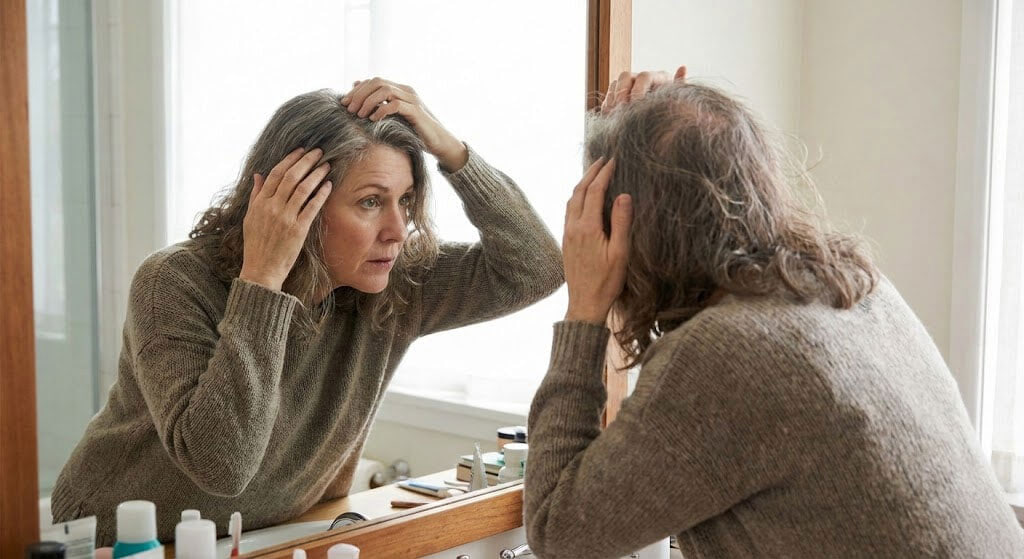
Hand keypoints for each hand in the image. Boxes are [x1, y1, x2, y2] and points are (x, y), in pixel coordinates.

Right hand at [239, 147, 332, 290]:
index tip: (300, 150)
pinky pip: (311, 207)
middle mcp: (272, 207)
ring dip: (316, 174)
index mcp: (260, 203)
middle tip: (318, 152)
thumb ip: (255, 195)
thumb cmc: (256, 245)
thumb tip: (258, 175)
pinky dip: (320, 194)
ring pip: (302, 189)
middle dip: (306, 161)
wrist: (261, 269)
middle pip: (291, 176)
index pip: (275, 174)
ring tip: (326, 165)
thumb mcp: (250, 218)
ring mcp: (285, 218)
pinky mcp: (298, 230)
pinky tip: (328, 185)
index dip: (289, 160)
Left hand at [340, 78, 468, 171]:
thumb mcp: (395, 117)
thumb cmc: (416, 131)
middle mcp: (406, 90)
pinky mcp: (416, 112)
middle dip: (359, 94)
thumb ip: (380, 104)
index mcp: (400, 89)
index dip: (357, 89)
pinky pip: (395, 105)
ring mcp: (412, 100)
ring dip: (368, 101)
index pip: (374, 81)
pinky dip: (381, 110)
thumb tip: (357, 88)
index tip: (344, 102)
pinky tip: (373, 120)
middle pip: (377, 82)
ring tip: (359, 114)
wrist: (440, 143)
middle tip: (348, 109)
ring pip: (385, 90)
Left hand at [562, 158, 631, 324]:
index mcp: (587, 228)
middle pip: (579, 191)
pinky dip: (577, 197)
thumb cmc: (607, 282)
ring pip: (571, 200)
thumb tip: (623, 195)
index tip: (613, 160)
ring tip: (594, 173)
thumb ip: (621, 222)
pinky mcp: (566, 241)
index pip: (595, 191)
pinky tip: (584, 199)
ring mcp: (567, 234)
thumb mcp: (620, 253)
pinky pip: (569, 211)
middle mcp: (573, 227)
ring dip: (582, 184)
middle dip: (591, 173)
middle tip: (603, 159)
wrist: (585, 304)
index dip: (604, 173)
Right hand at [600, 65, 686, 113]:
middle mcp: (641, 78)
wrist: (662, 120)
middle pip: (625, 76)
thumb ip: (679, 85)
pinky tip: (611, 118)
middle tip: (621, 108)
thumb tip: (683, 67)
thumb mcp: (678, 99)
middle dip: (622, 92)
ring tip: (615, 115)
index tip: (636, 104)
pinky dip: (608, 107)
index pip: (644, 76)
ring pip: (615, 86)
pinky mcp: (618, 96)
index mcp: (656, 77)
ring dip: (613, 100)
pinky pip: (609, 97)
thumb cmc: (672, 109)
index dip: (639, 90)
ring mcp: (628, 87)